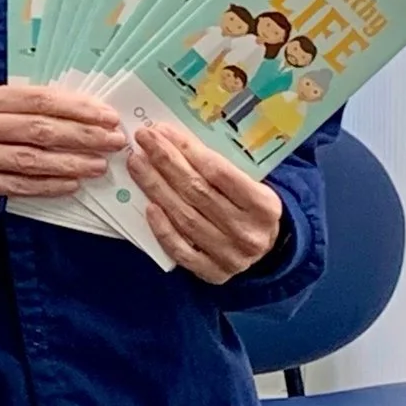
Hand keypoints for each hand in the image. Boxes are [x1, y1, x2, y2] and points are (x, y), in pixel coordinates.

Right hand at [0, 81, 121, 210]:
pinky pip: (19, 185)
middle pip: (39, 129)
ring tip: (99, 165)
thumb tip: (92, 115)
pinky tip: (72, 185)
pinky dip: (49, 185)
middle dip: (82, 136)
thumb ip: (36, 110)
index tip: (108, 117)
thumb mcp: (2, 111)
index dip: (78, 109)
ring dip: (70, 163)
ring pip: (31, 159)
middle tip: (113, 142)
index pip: (40, 100)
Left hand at [127, 118, 284, 282]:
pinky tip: (148, 206)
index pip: (220, 173)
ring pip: (185, 218)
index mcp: (265, 206)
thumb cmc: (252, 208)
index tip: (163, 132)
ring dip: (156, 188)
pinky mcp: (214, 274)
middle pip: (197, 192)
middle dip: (166, 162)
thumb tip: (174, 140)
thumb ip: (221, 167)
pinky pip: (181, 250)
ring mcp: (231, 256)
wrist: (269, 250)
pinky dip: (163, 228)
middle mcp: (249, 233)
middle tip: (143, 140)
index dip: (188, 150)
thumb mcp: (252, 185)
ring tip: (137, 164)